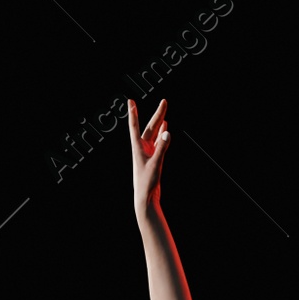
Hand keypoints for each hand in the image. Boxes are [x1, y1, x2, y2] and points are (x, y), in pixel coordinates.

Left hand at [129, 98, 169, 212]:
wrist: (146, 198)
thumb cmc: (147, 183)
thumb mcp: (155, 164)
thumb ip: (162, 148)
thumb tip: (167, 132)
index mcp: (138, 148)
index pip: (135, 127)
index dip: (133, 114)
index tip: (130, 101)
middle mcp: (142, 148)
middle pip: (150, 127)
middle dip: (157, 114)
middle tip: (164, 101)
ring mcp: (148, 153)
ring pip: (154, 134)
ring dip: (159, 122)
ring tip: (164, 110)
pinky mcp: (153, 159)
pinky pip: (158, 142)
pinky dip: (161, 134)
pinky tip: (165, 128)